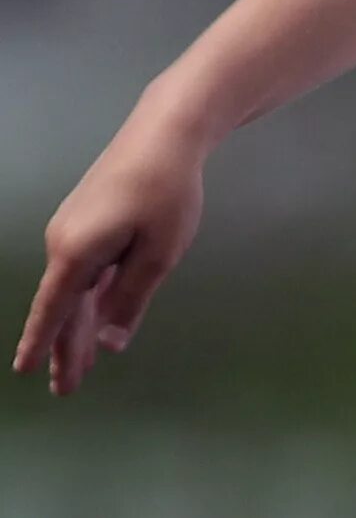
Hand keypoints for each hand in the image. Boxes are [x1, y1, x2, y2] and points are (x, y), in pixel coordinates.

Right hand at [14, 105, 207, 393]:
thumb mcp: (158, 253)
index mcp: (76, 254)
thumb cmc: (166, 191)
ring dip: (78, 324)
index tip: (26, 372)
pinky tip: (95, 314)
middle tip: (65, 388)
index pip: (53, 311)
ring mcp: (73, 227)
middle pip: (63, 305)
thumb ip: (131, 299)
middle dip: (65, 347)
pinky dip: (88, 295)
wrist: (167, 130)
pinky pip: (84, 267)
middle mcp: (64, 242)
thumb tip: (109, 343)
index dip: (42, 344)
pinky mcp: (88, 217)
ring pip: (74, 287)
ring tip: (79, 363)